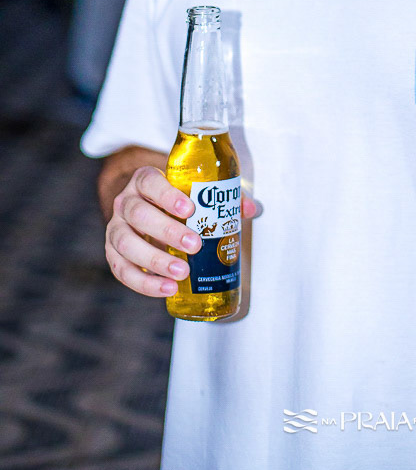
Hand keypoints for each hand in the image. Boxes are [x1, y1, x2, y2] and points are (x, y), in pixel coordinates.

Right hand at [105, 164, 259, 297]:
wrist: (147, 210)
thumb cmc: (177, 200)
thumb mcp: (194, 192)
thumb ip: (221, 197)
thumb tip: (248, 209)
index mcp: (144, 181)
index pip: (149, 181)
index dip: (166, 194)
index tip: (189, 209)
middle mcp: (125, 202)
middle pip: (138, 214)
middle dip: (166, 231)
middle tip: (195, 245)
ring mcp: (115, 228)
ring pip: (125, 243)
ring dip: (154, 260)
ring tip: (182, 273)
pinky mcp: (113, 254)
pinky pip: (121, 270)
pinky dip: (143, 283)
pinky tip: (167, 289)